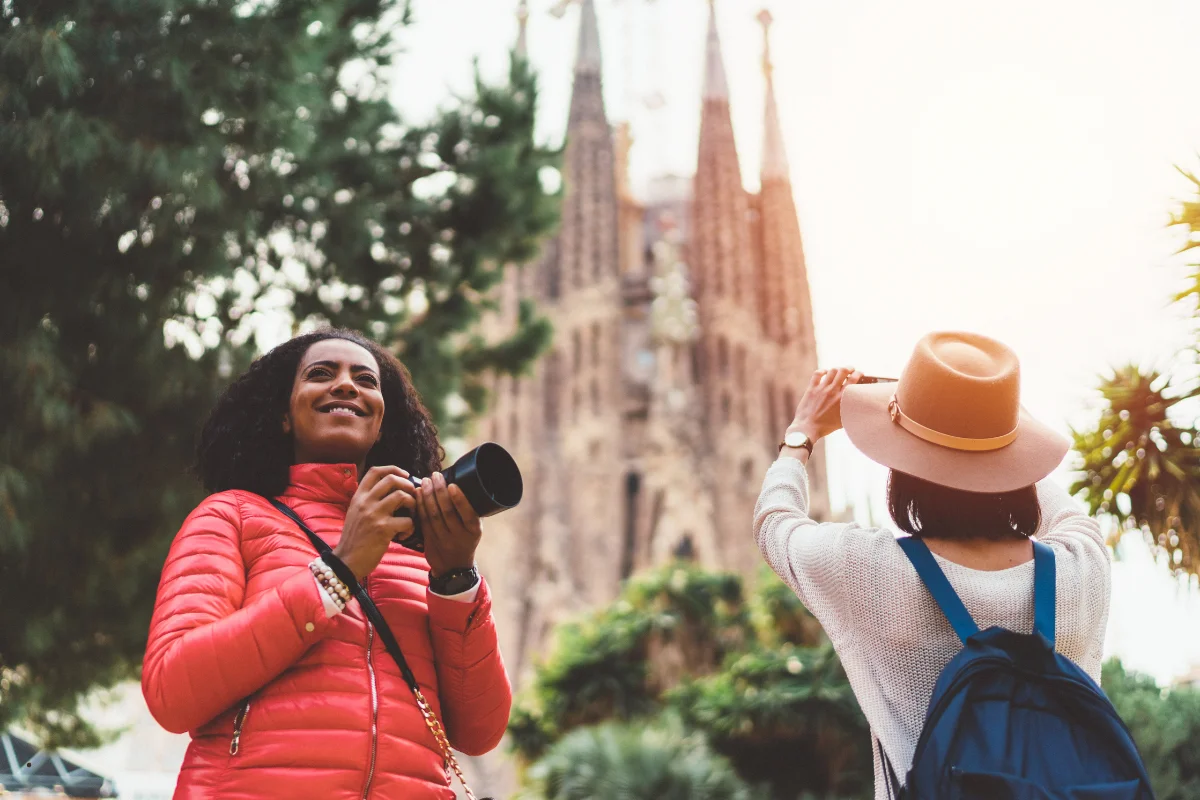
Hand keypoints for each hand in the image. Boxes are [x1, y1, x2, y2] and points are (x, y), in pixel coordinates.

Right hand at [333, 466, 417, 580]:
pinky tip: (404, 535)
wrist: (346, 562)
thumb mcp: (356, 513)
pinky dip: (411, 527)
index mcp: (359, 497)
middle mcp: (365, 502)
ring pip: (402, 496)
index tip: (404, 475)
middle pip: (392, 479)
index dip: (393, 469)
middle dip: (408, 485)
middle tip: (412, 497)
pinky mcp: (383, 529)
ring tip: (410, 516)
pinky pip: (407, 520)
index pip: (375, 471)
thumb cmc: (355, 539)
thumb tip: (394, 492)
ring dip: (412, 505)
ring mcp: (374, 514)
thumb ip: (369, 501)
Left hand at [418, 472, 482, 577]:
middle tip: (435, 476)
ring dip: (427, 496)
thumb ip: (469, 512)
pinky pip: (423, 521)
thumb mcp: (473, 529)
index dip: (459, 499)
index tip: (452, 485)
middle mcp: (459, 536)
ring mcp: (443, 540)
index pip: (467, 514)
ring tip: (425, 481)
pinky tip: (417, 494)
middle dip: (439, 491)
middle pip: (447, 512)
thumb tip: (461, 484)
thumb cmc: (465, 541)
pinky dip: (419, 506)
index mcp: (474, 531)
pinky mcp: (429, 541)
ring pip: (433, 516)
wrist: (453, 568)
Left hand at [789, 367, 862, 441]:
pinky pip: (817, 374)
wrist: (808, 428)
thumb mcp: (843, 419)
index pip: (853, 379)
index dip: (858, 373)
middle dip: (849, 368)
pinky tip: (825, 372)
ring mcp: (821, 388)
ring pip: (831, 371)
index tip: (860, 374)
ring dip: (837, 369)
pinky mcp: (811, 389)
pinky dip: (822, 371)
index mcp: (842, 398)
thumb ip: (851, 411)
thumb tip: (859, 407)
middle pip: (843, 371)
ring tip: (839, 371)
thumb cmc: (826, 426)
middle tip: (850, 370)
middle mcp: (832, 390)